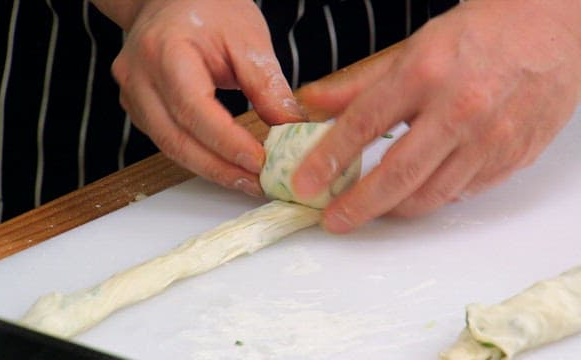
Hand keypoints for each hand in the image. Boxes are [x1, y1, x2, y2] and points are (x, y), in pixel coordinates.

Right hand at [110, 0, 303, 196]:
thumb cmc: (208, 7)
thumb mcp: (247, 38)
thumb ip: (267, 85)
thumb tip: (290, 129)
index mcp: (164, 50)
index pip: (194, 108)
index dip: (227, 142)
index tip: (260, 163)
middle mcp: (138, 76)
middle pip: (176, 138)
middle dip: (220, 168)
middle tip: (258, 184)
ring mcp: (132, 95)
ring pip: (170, 147)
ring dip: (211, 169)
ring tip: (248, 181)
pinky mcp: (138, 108)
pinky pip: (168, 142)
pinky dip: (199, 158)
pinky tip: (227, 166)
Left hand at [293, 0, 580, 232]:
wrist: (551, 29)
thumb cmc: (479, 36)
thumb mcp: (412, 48)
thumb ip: (359, 84)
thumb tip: (312, 104)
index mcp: (425, 74)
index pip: (364, 125)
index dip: (329, 159)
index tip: (306, 184)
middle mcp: (459, 109)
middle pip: (398, 174)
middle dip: (359, 205)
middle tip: (335, 220)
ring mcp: (491, 138)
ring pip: (432, 194)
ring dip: (394, 208)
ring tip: (371, 208)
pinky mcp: (513, 157)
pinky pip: (464, 192)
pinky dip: (434, 197)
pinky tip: (417, 192)